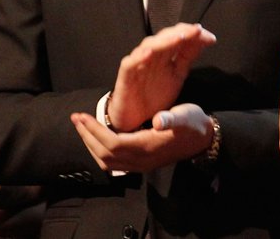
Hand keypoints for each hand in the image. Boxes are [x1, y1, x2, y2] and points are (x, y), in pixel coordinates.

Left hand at [71, 103, 213, 172]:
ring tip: (84, 128)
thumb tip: (159, 120)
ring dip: (92, 145)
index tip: (82, 116)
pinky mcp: (142, 164)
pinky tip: (99, 138)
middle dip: (87, 137)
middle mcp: (141, 160)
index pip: (112, 143)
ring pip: (107, 162)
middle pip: (104, 155)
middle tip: (76, 119)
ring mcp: (141, 165)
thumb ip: (172, 117)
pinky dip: (101, 152)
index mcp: (147, 146)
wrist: (204, 139)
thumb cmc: (193, 123)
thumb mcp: (186, 115)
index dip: (94, 131)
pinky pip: (114, 163)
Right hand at [107, 23, 215, 131]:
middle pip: (166, 37)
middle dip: (182, 32)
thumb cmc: (155, 95)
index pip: (179, 36)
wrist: (135, 119)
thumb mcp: (177, 75)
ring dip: (164, 41)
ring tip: (179, 37)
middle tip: (197, 31)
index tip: (210, 37)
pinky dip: (139, 57)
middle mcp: (152, 55)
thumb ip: (189, 57)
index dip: (193, 34)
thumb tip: (208, 39)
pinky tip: (149, 53)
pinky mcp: (126, 75)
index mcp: (165, 54)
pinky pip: (130, 63)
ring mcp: (138, 63)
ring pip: (150, 46)